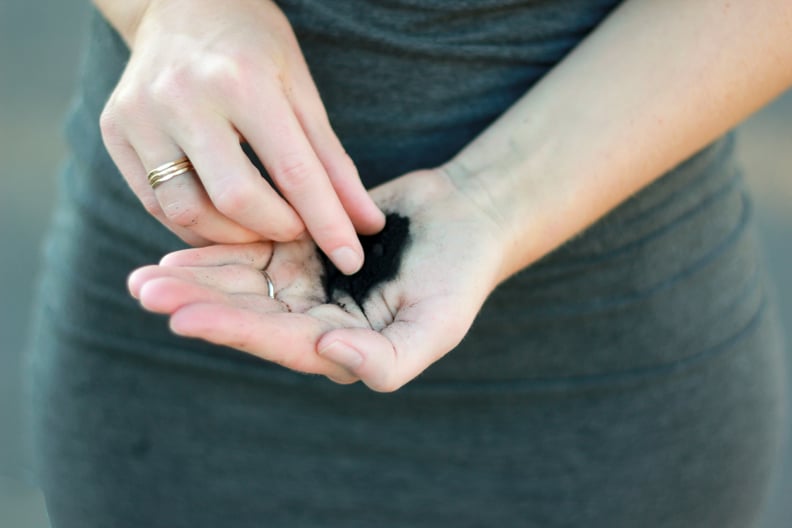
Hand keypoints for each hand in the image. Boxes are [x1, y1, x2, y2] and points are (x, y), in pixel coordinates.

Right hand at [98, 0, 383, 273]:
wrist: (181, 4)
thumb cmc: (252, 47)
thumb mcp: (300, 91)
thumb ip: (332, 162)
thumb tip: (365, 224)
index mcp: (241, 80)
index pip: (293, 173)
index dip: (327, 224)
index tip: (350, 259)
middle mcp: (183, 97)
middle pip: (235, 199)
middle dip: (276, 230)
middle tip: (298, 232)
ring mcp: (140, 115)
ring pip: (186, 210)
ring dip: (231, 236)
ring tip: (259, 227)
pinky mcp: (114, 131)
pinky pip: (155, 203)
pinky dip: (195, 224)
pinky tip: (220, 217)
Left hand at [127, 169, 505, 390]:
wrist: (467, 217)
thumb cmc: (459, 275)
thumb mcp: (438, 324)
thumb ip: (389, 359)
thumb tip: (327, 353)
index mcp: (343, 345)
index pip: (281, 342)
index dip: (234, 330)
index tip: (185, 317)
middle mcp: (316, 320)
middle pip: (249, 315)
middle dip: (199, 305)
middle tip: (147, 293)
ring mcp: (307, 283)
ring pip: (243, 285)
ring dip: (197, 281)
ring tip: (147, 276)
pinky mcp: (302, 247)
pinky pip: (254, 251)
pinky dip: (219, 252)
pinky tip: (179, 251)